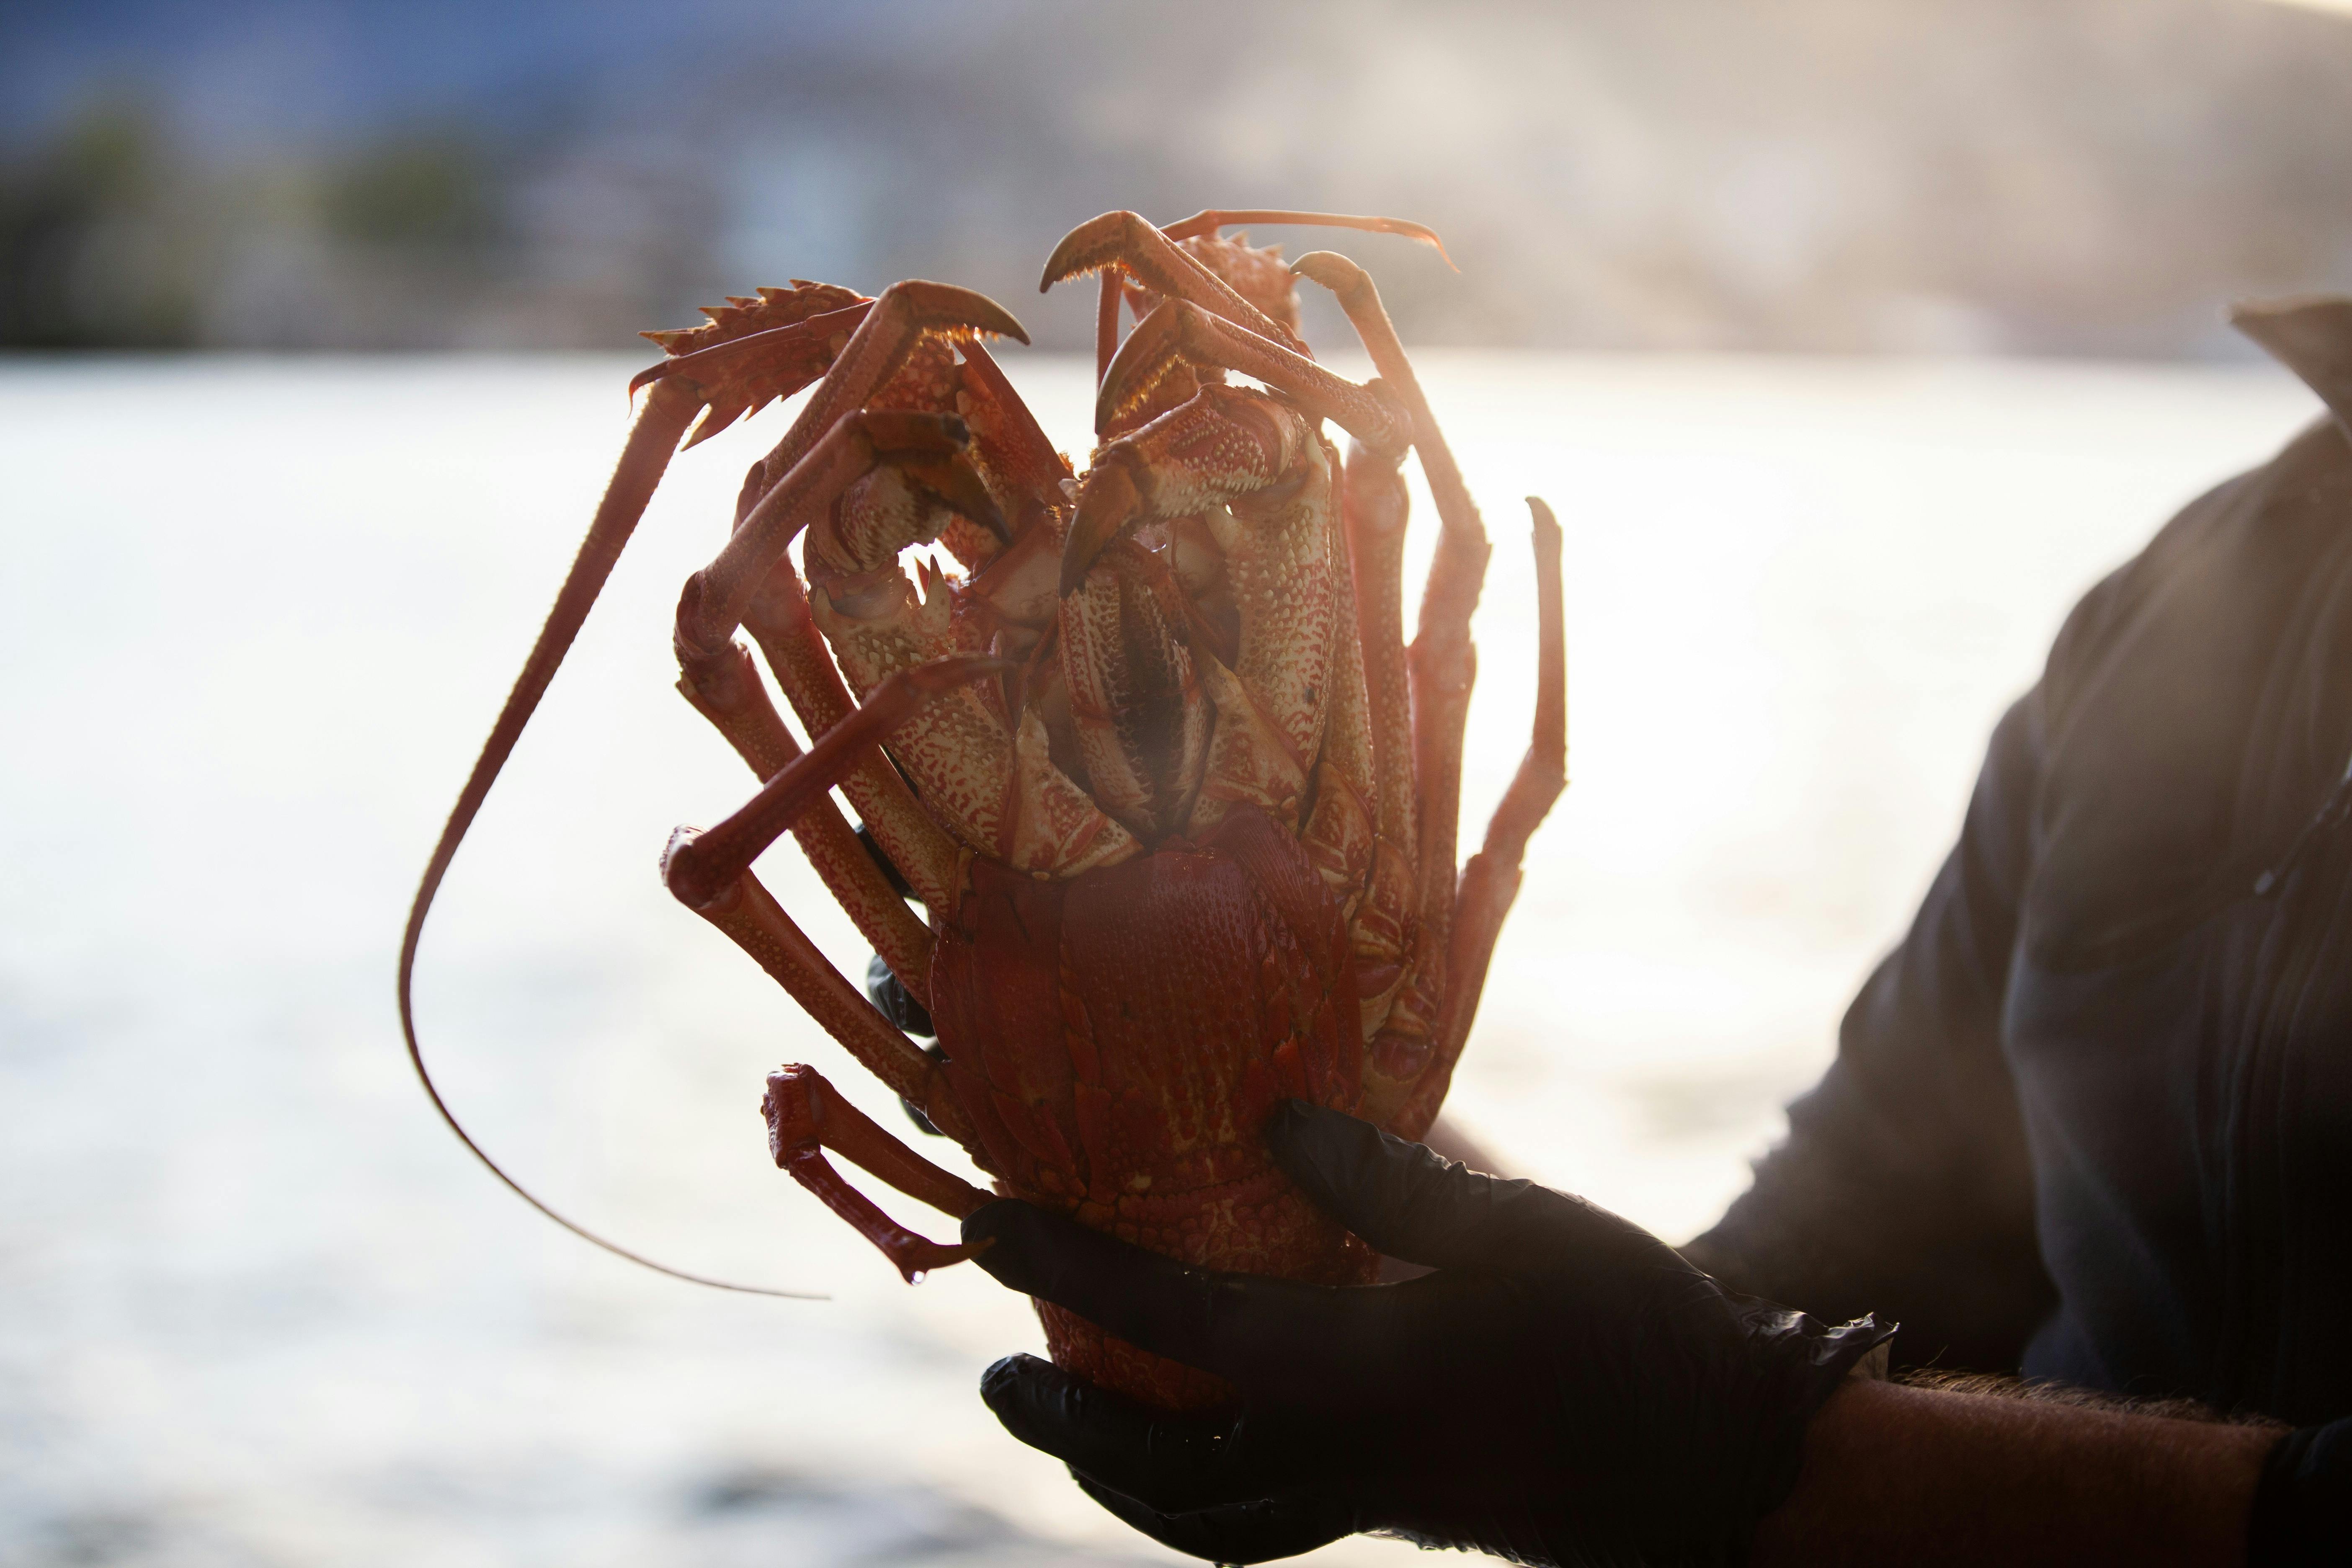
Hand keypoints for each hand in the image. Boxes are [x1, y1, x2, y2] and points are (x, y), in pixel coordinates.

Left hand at [964, 1101, 1888, 1565]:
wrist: (1718, 1467)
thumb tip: (1277, 1120)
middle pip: (1170, 1469)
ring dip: (1120, 1476)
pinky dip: (1195, 1495)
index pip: (1187, 1325)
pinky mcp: (1400, 1514)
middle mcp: (1352, 1455)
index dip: (1077, 1274)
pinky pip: (1262, 1523)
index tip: (993, 1228)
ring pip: (1209, 1519)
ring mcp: (1373, 1501)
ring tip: (1065, 1421)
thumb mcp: (1526, 1228)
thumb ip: (1394, 1181)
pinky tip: (1187, 1445)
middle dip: (1070, 1426)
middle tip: (998, 1377)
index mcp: (1374, 1373)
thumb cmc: (1631, 1331)